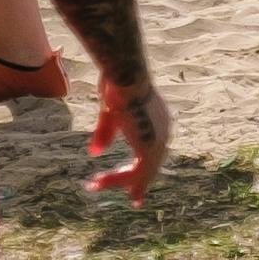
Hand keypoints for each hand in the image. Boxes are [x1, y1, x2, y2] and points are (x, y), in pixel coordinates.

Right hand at [86, 72, 167, 204]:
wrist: (125, 74)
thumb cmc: (118, 83)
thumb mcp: (110, 111)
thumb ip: (106, 132)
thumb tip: (95, 153)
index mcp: (159, 121)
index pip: (150, 151)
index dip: (136, 168)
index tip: (125, 183)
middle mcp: (164, 132)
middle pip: (147, 165)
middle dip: (126, 178)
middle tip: (101, 184)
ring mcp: (160, 141)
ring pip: (141, 173)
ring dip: (116, 180)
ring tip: (95, 184)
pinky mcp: (151, 148)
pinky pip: (137, 174)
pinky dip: (118, 181)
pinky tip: (99, 183)